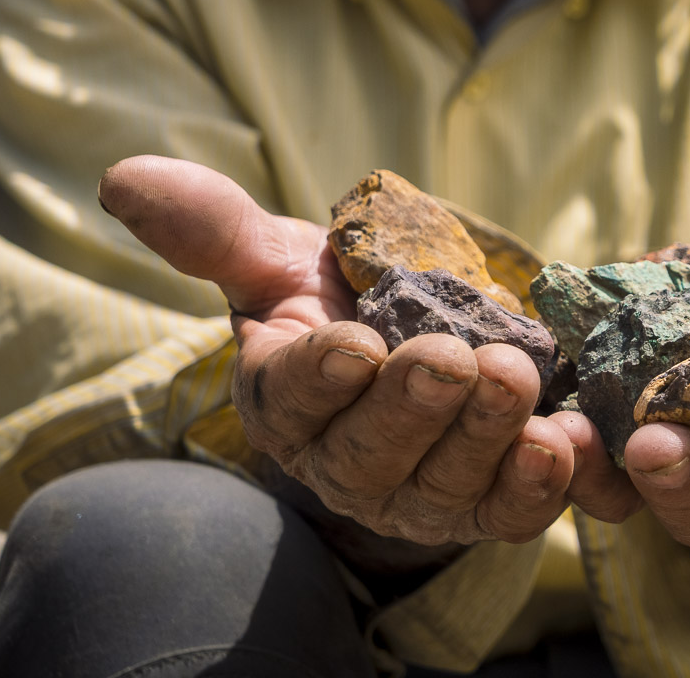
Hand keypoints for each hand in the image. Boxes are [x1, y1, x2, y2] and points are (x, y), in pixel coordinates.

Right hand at [98, 156, 574, 551]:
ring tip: (514, 378)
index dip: (321, 376)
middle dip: (414, 406)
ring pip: (448, 482)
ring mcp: (420, 493)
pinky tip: (565, 440)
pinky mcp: (488, 504)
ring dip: (485, 434)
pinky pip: (512, 510)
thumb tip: (124, 178)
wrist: (425, 335)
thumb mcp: (280, 256)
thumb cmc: (341, 297)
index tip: (353, 345)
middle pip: (373, 451)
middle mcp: (345, 463)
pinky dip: (543, 481)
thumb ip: (214, 227)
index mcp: (284, 402)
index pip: (292, 398)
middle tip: (451, 359)